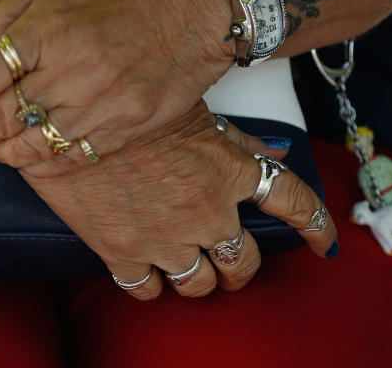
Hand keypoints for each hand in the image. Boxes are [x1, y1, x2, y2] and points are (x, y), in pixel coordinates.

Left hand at [0, 0, 234, 168]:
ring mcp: (98, 103)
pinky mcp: (123, 128)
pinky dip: (43, 164)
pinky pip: (70, 159)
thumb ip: (8, 12)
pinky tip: (33, 156)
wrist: (191, 12)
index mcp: (47, 29)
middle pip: (0, 117)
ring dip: (4, 151)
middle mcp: (69, 69)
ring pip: (31, 146)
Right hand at [17, 104, 337, 299]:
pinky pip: (146, 290)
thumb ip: (237, 138)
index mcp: (229, 170)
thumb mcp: (194, 111)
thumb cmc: (131, 101)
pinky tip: (148, 276)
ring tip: (189, 270)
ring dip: (200, 279)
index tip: (324, 241)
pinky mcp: (122, 251)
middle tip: (230, 261)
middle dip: (241, 266)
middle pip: (242, 262)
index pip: (292, 203)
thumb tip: (276, 154)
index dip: (315, 225)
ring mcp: (165, 238)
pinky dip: (151, 286)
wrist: (66, 113)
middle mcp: (206, 212)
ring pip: (199, 285)